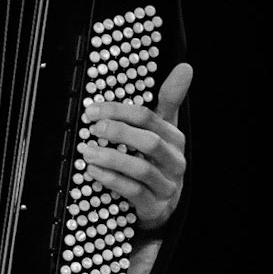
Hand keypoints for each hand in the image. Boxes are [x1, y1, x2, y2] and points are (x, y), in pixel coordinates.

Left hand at [81, 60, 192, 233]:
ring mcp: (167, 185)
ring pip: (141, 168)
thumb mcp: (163, 130)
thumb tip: (185, 67)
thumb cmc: (157, 160)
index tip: (92, 109)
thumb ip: (169, 99)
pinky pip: (134, 191)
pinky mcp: (156, 206)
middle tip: (92, 128)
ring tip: (87, 151)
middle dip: (117, 132)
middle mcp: (175, 161)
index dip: (119, 111)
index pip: (149, 118)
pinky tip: (94, 171)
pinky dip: (111, 179)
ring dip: (111, 158)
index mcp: (174, 138)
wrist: (160, 205)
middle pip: (149, 142)